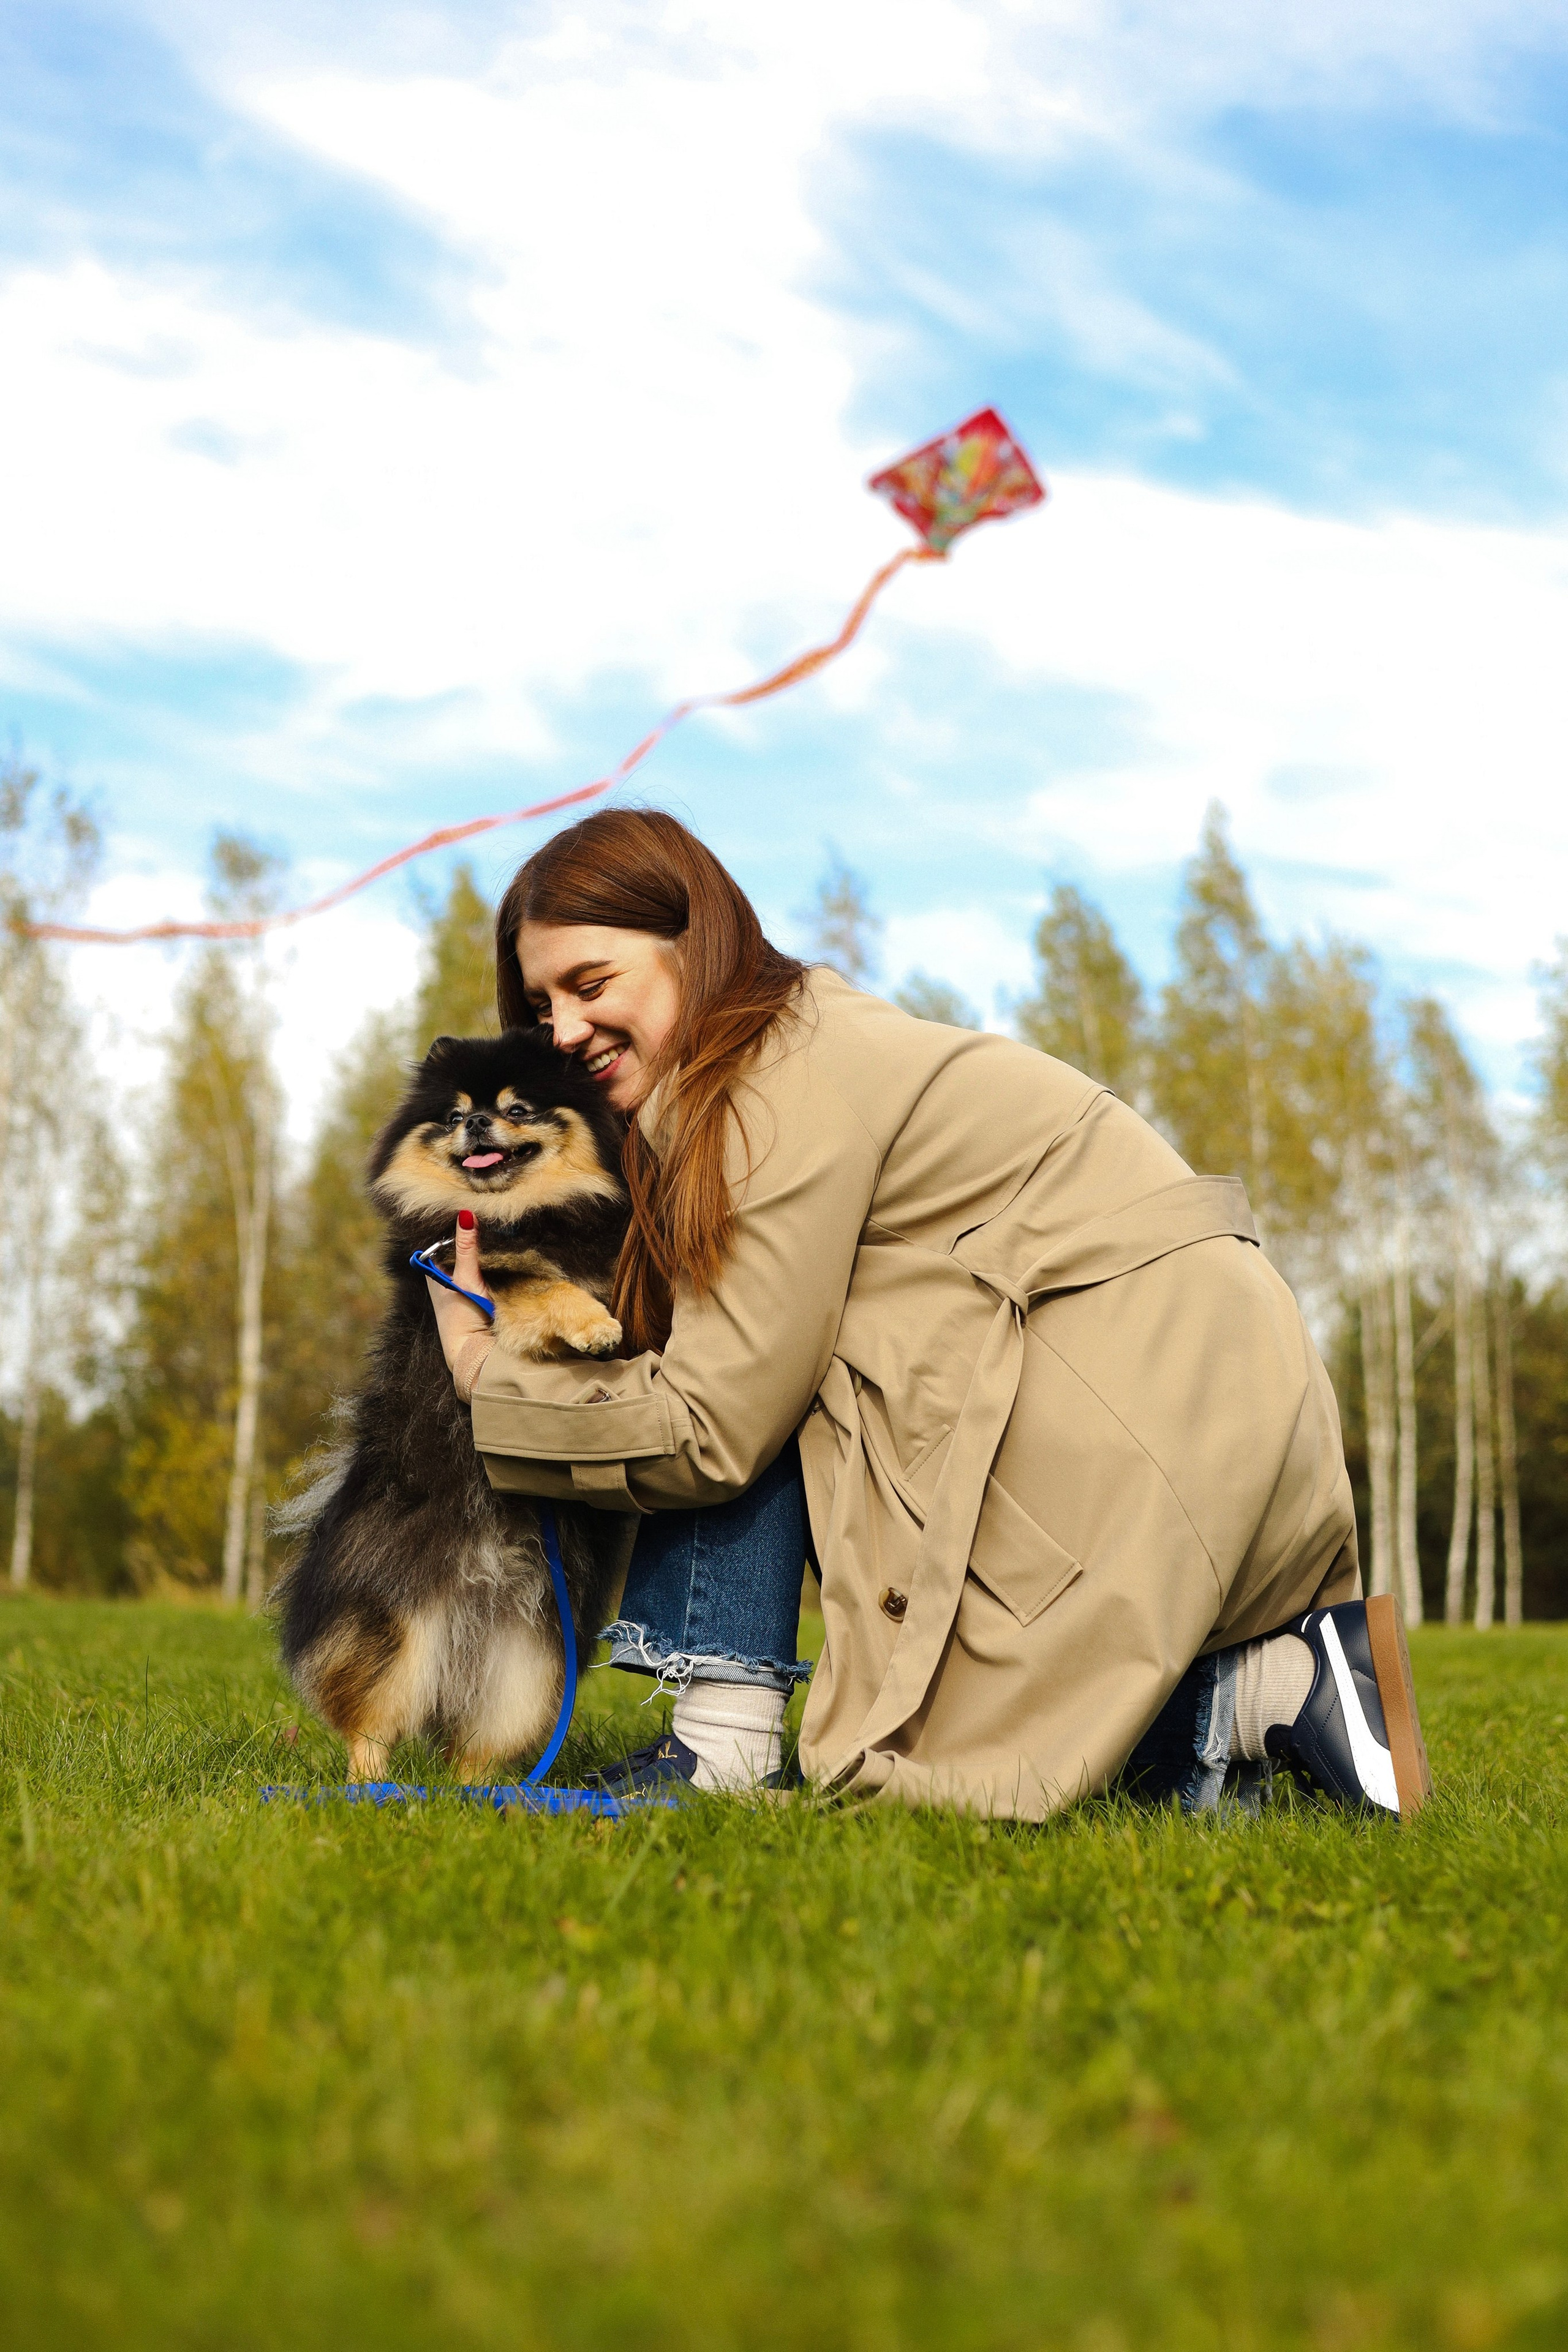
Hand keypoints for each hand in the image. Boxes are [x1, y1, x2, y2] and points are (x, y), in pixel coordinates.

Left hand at [425, 1211, 494, 1396]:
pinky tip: (511, 1248)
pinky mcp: (484, 1292)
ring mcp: (467, 1285)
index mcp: (436, 1271)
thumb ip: (466, 1248)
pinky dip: (499, 1260)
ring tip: (504, 1225)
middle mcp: (449, 1276)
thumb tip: (466, 1215)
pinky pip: (491, 1269)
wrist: (478, 1353)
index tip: (472, 1206)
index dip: (456, 1224)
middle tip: (493, 1212)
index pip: (444, 1239)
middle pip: (462, 1246)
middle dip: (476, 1233)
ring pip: (478, 1256)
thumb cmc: (461, 1318)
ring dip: (489, 1246)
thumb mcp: (464, 1279)